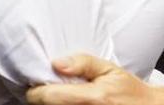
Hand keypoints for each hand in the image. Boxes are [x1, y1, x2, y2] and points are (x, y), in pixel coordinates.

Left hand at [25, 55, 163, 104]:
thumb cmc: (127, 90)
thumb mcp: (109, 69)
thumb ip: (82, 63)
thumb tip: (56, 63)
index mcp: (91, 98)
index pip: (46, 97)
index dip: (36, 91)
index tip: (38, 86)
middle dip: (45, 98)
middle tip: (52, 90)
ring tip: (62, 97)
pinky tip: (70, 103)